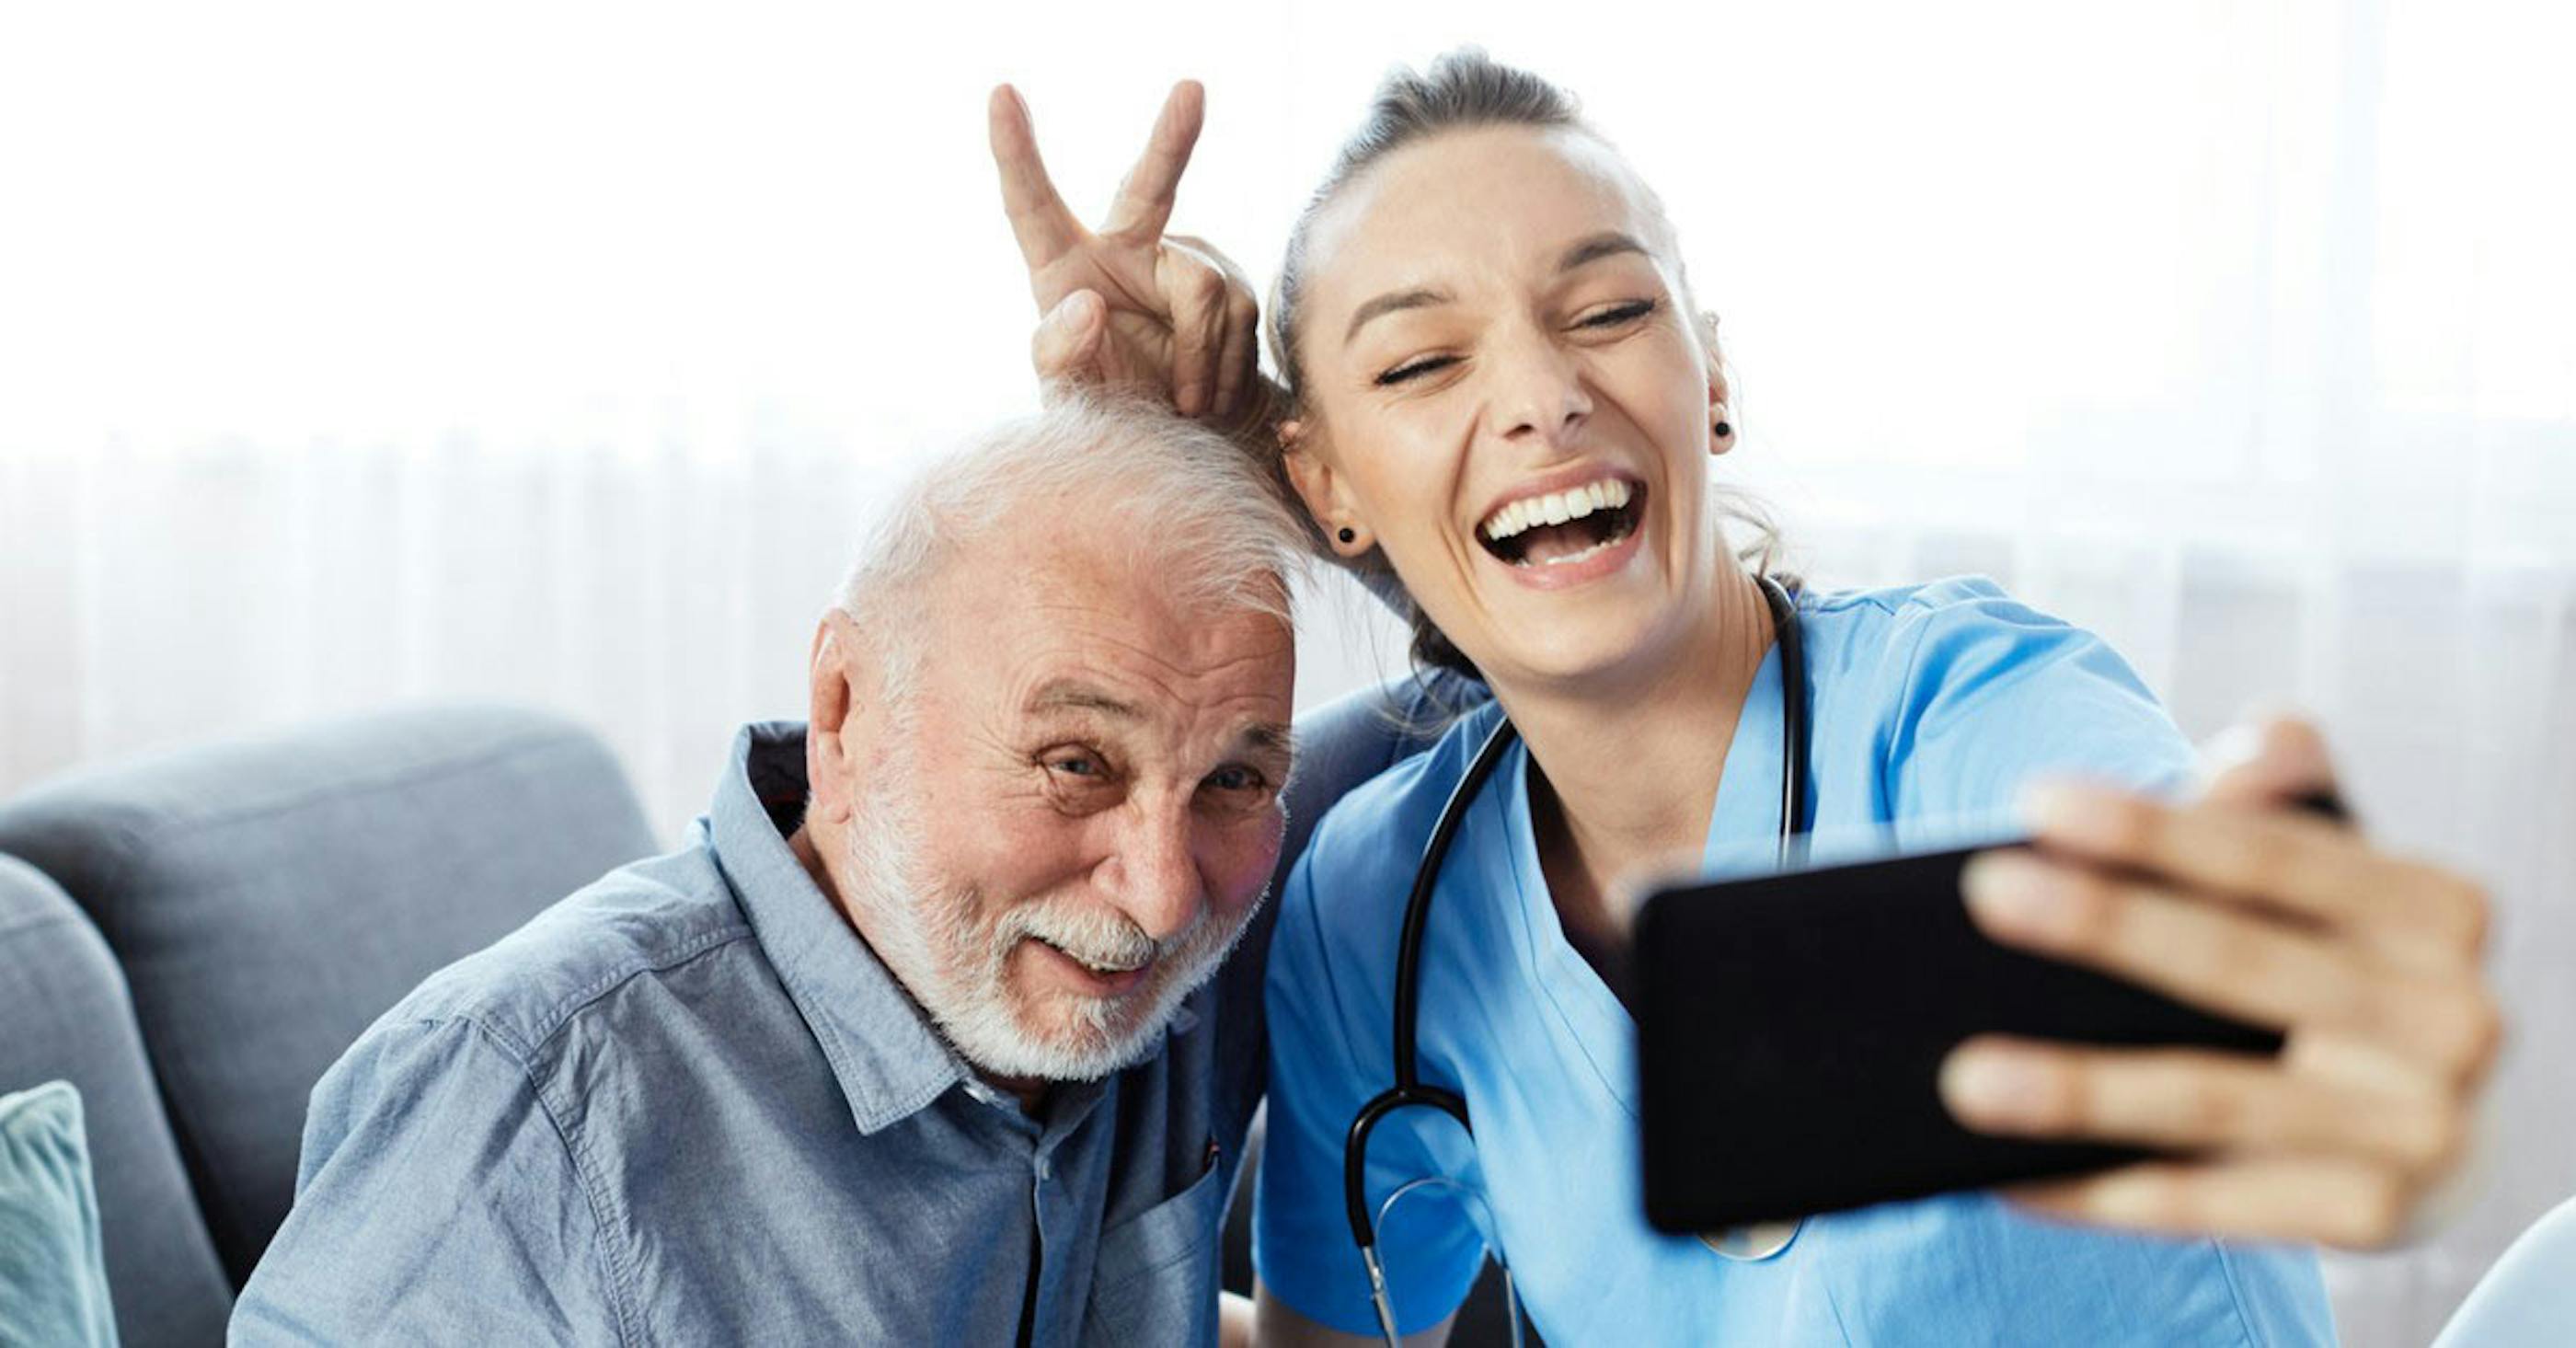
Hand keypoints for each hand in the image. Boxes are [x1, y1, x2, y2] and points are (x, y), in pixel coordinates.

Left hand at [988, 81, 1269, 424]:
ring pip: (1204, 289)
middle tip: (1191, 91)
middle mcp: (1125, 248)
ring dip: (1199, 356)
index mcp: (1064, 267)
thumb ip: (1062, 355)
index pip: (1031, 206)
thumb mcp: (1070, 397)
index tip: (1000, 93)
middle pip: (1147, 188)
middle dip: (1172, 137)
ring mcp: (1182, 261)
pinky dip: (1224, 366)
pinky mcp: (1231, 284)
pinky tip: (1208, 395)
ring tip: (1187, 403)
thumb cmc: (1109, 411)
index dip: (1014, 151)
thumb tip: (1090, 303)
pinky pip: (1237, 315)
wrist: (1179, 441)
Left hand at [1941, 717, 2500, 1246]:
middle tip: (1986, 890)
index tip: (2034, 802)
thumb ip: (2286, 802)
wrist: (2431, 1130)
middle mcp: (2452, 1020)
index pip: (2275, 856)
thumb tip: (2258, 744)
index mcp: (2441, 912)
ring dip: (2079, 1090)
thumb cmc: (2340, 970)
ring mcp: (2418, 1130)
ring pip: (2213, 1102)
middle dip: (2107, 924)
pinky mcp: (2372, 1219)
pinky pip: (2202, 1205)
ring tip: (1964, 1074)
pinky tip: (2002, 1173)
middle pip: (2241, 965)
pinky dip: (2093, 1189)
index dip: (2155, 827)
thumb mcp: (2330, 881)